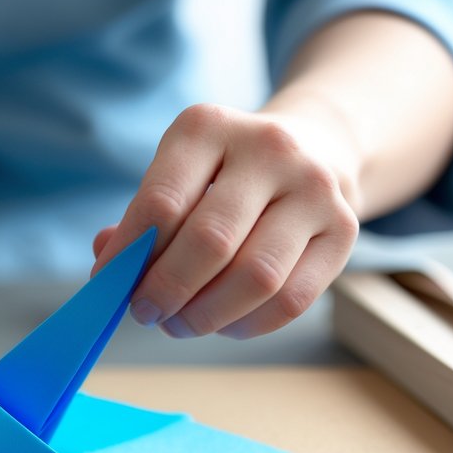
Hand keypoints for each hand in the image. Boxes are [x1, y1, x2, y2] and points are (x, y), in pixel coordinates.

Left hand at [91, 102, 360, 338]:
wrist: (312, 148)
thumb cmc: (221, 175)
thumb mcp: (176, 175)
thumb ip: (139, 221)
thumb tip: (108, 269)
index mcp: (208, 127)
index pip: (161, 203)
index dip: (130, 255)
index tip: (110, 285)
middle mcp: (268, 149)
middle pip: (210, 242)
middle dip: (167, 291)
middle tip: (145, 313)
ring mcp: (314, 188)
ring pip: (256, 277)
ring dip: (206, 315)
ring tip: (179, 324)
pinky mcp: (344, 229)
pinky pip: (292, 300)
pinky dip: (247, 325)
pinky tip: (223, 324)